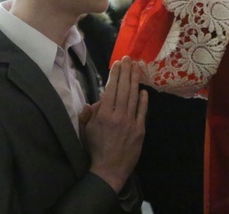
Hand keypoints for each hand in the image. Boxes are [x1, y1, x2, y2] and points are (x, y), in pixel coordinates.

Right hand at [79, 56, 147, 192]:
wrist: (109, 170)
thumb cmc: (95, 150)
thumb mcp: (85, 131)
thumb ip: (87, 115)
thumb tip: (93, 102)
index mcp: (103, 115)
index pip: (111, 89)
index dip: (115, 74)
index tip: (117, 63)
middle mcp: (118, 115)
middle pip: (123, 89)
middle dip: (126, 72)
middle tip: (129, 59)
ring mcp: (131, 122)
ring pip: (134, 97)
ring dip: (135, 81)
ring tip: (136, 68)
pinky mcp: (140, 130)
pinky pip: (142, 112)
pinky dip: (143, 100)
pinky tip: (143, 91)